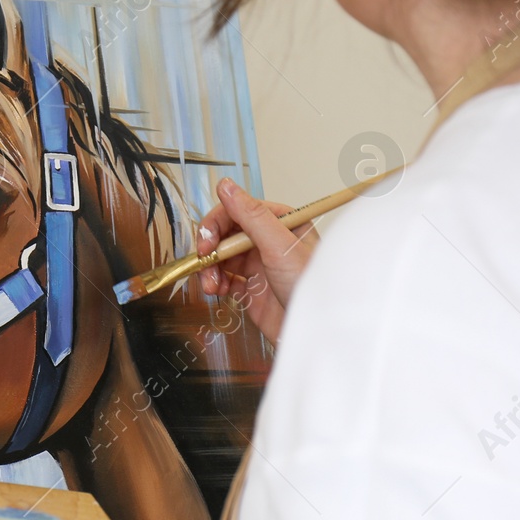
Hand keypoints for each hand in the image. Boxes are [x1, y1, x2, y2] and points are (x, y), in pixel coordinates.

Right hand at [197, 178, 317, 342]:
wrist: (315, 333)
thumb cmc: (309, 287)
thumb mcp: (279, 245)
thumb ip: (250, 215)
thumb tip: (226, 185)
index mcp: (280, 222)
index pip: (238, 211)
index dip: (216, 225)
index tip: (206, 244)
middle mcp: (269, 241)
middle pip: (226, 234)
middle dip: (211, 249)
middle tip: (204, 263)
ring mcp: (260, 265)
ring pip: (223, 258)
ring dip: (210, 269)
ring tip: (211, 285)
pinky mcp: (253, 289)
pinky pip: (225, 279)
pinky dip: (216, 283)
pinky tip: (217, 290)